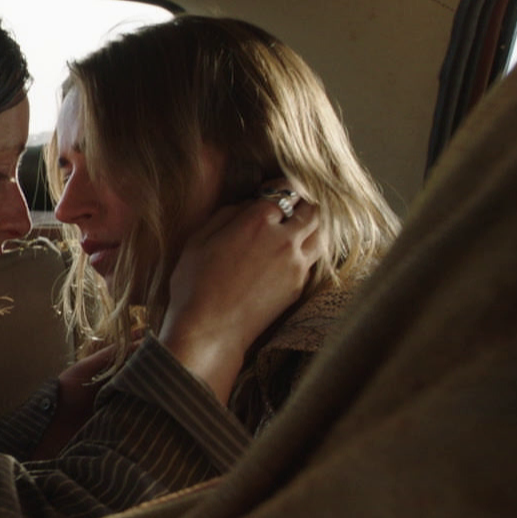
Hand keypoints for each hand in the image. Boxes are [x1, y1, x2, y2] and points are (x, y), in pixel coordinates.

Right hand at [157, 183, 324, 402]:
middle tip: (291, 204)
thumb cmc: (194, 285)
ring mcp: (295, 264)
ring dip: (313, 225)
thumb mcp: (197, 241)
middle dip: (303, 202)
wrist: (210, 331)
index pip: (285, 191)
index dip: (280, 187)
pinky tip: (295, 251)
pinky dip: (309, 249)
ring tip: (299, 226)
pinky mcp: (298, 285)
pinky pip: (313, 258)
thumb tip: (247, 205)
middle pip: (312, 209)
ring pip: (321, 233)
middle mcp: (283, 239)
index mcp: (255, 223)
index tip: (272, 189)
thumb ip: (225, 215)